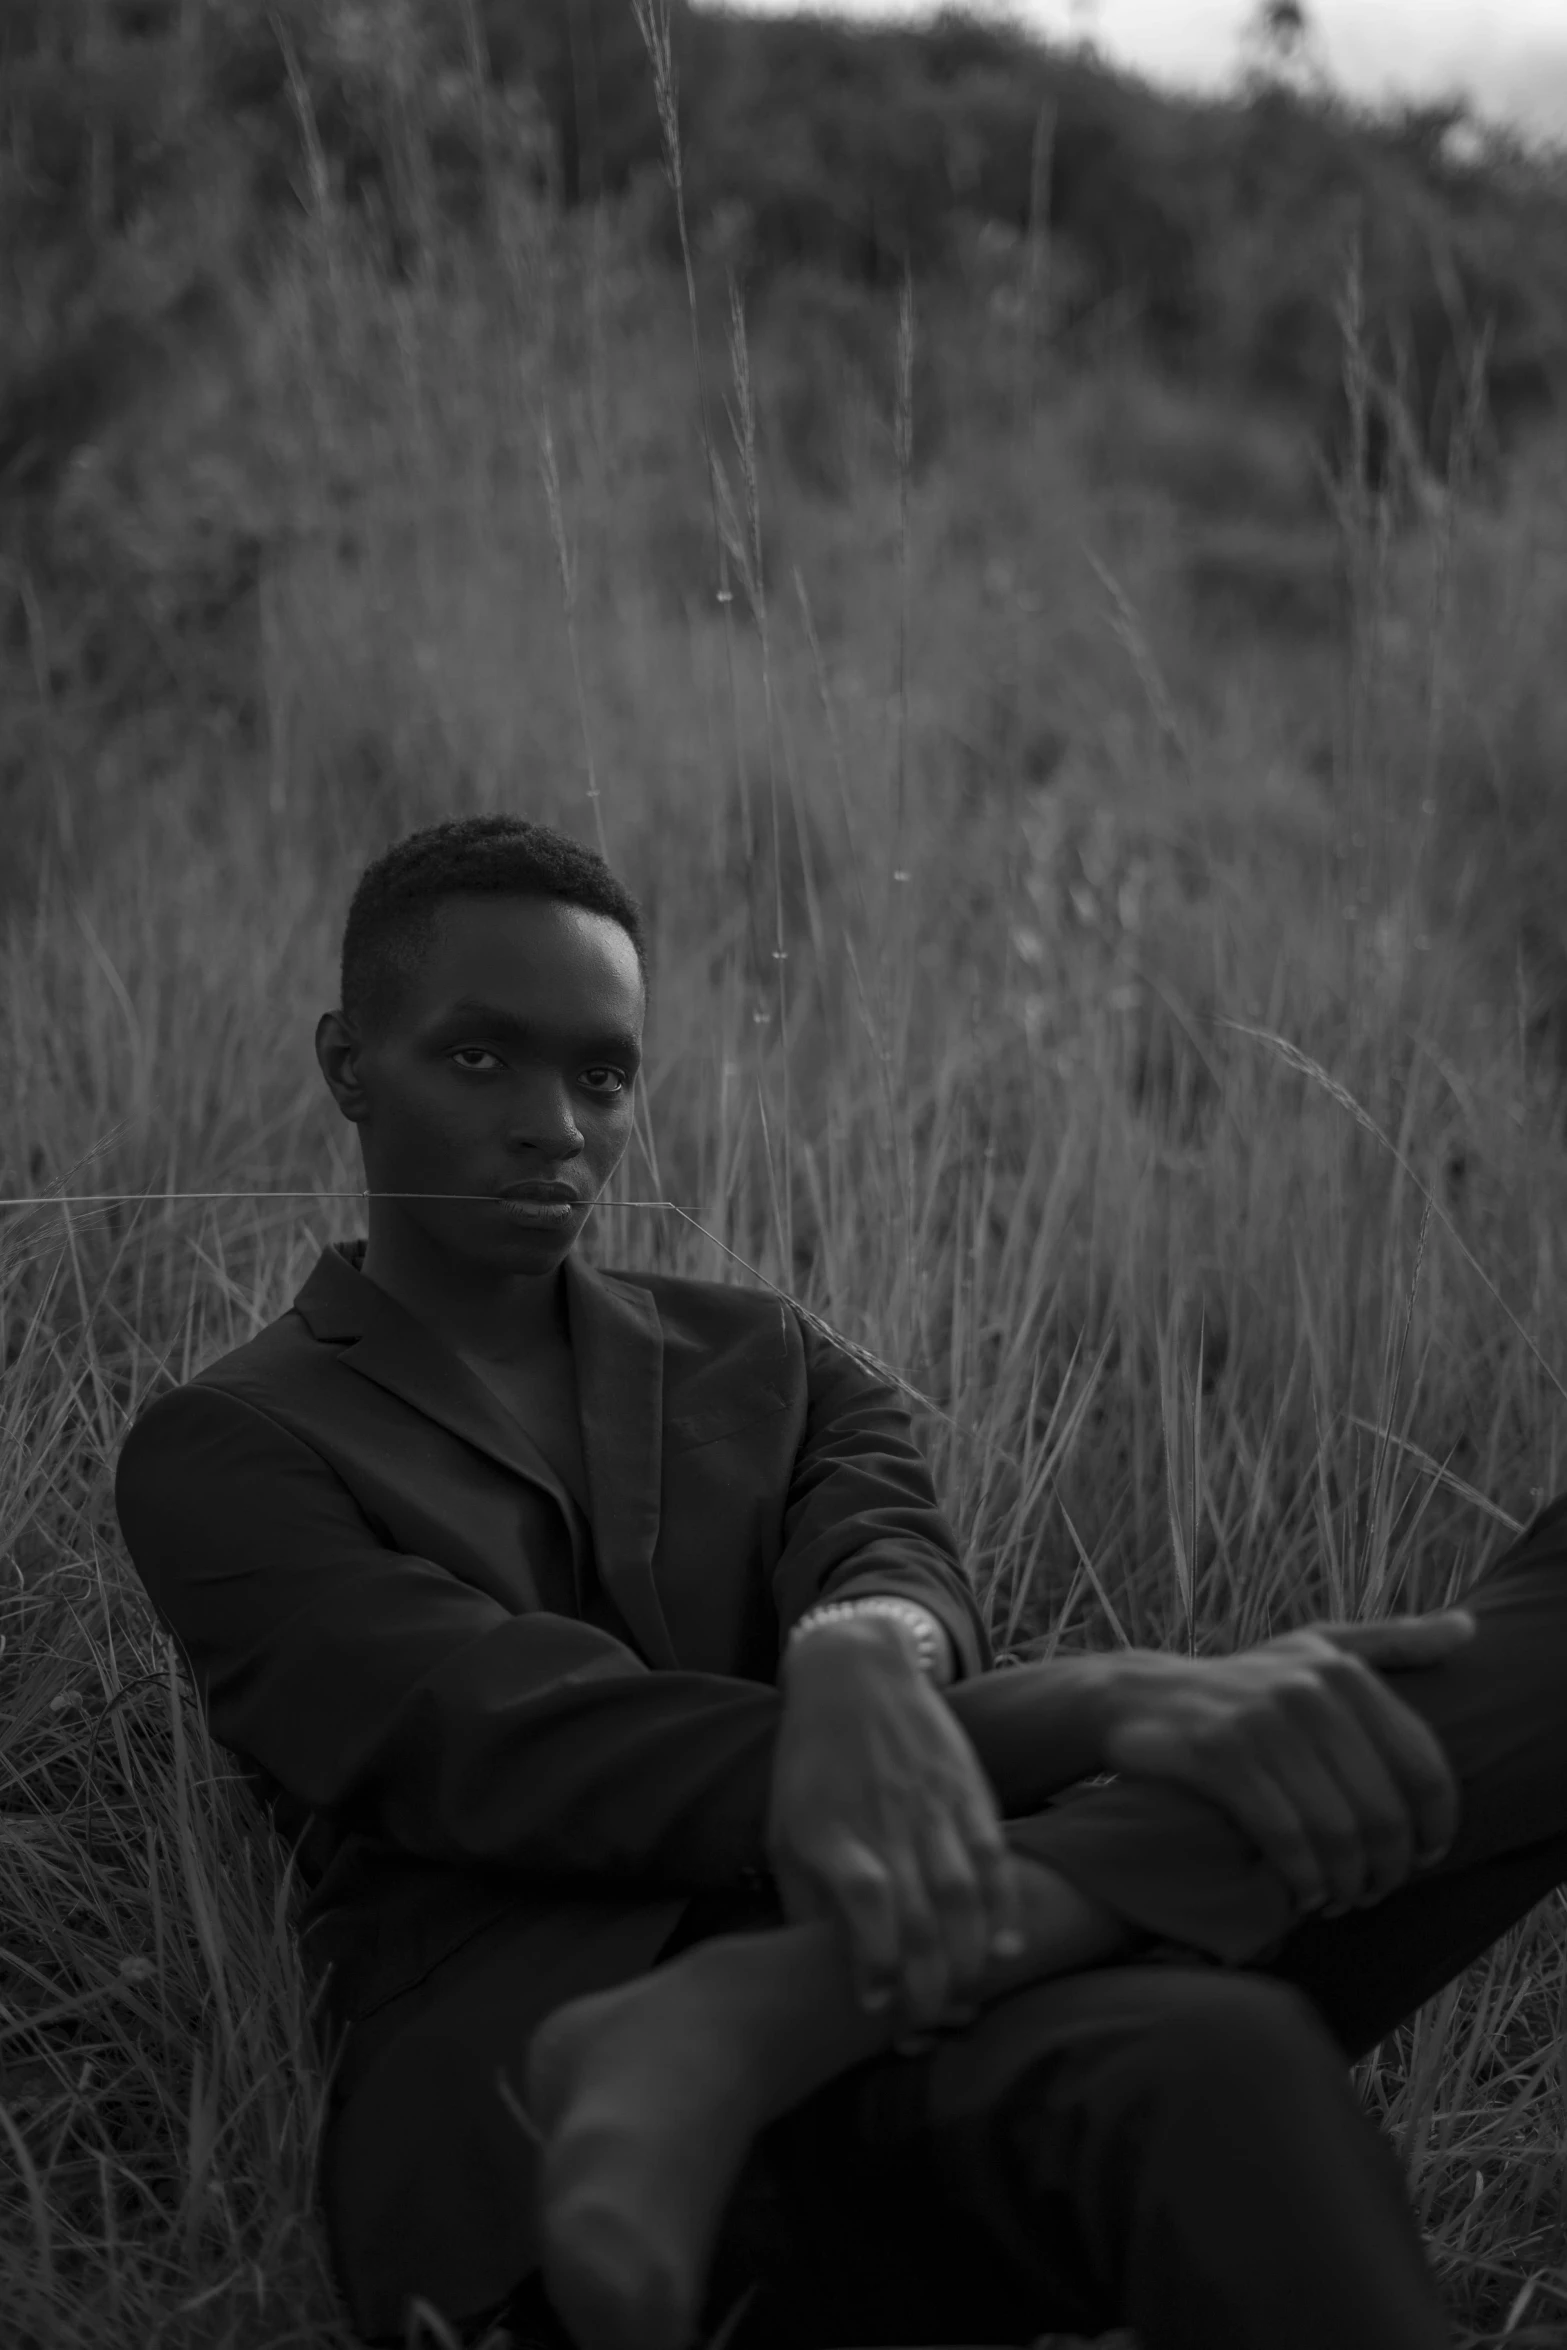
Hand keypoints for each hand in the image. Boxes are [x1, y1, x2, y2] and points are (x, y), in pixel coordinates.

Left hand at [768, 1618, 1021, 2033]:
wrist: (854, 1672)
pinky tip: (1007, 1949)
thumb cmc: (809, 1764)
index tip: (877, 2006)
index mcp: (828, 1831)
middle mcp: (883, 1820)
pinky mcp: (965, 1790)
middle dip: (929, 1984)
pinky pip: (993, 1858)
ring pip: (961, 1894)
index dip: (875, 1960)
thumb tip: (814, 1968)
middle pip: (919, 1915)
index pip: (863, 1904)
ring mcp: (929, 1804)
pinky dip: (1006, 1907)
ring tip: (966, 1999)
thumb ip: (802, 1897)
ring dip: (968, 1956)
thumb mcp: (784, 1827)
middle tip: (930, 2024)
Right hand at [1099, 1611, 1477, 1919]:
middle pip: (1384, 1812)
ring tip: (1341, 1898)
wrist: (1142, 1697)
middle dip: (1387, 1869)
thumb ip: (1394, 1641)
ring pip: (1337, 1833)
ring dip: (1346, 1884)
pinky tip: (1304, 1893)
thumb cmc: (1245, 1683)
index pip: (1424, 1770)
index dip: (1434, 1829)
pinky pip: (1284, 1837)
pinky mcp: (1219, 1755)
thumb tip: (1470, 1628)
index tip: (1422, 1860)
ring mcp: (1262, 1721)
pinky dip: (1302, 1878)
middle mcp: (1309, 1690)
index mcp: (1345, 1671)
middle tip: (1373, 1892)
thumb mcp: (1317, 1650)